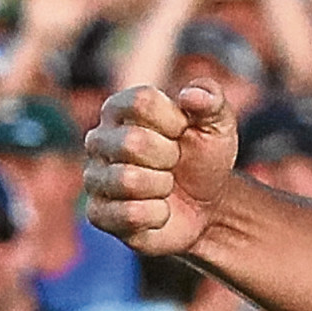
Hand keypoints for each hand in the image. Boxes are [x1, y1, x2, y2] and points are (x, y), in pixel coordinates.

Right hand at [86, 83, 239, 254]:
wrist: (204, 206)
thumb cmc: (202, 157)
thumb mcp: (217, 124)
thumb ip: (210, 100)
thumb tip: (191, 96)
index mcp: (120, 108)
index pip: (141, 102)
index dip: (174, 120)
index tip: (183, 131)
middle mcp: (98, 139)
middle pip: (132, 142)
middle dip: (169, 156)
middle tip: (174, 162)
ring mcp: (94, 177)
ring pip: (128, 180)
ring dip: (162, 186)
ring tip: (166, 185)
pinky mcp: (99, 214)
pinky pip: (130, 214)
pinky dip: (158, 214)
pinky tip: (160, 209)